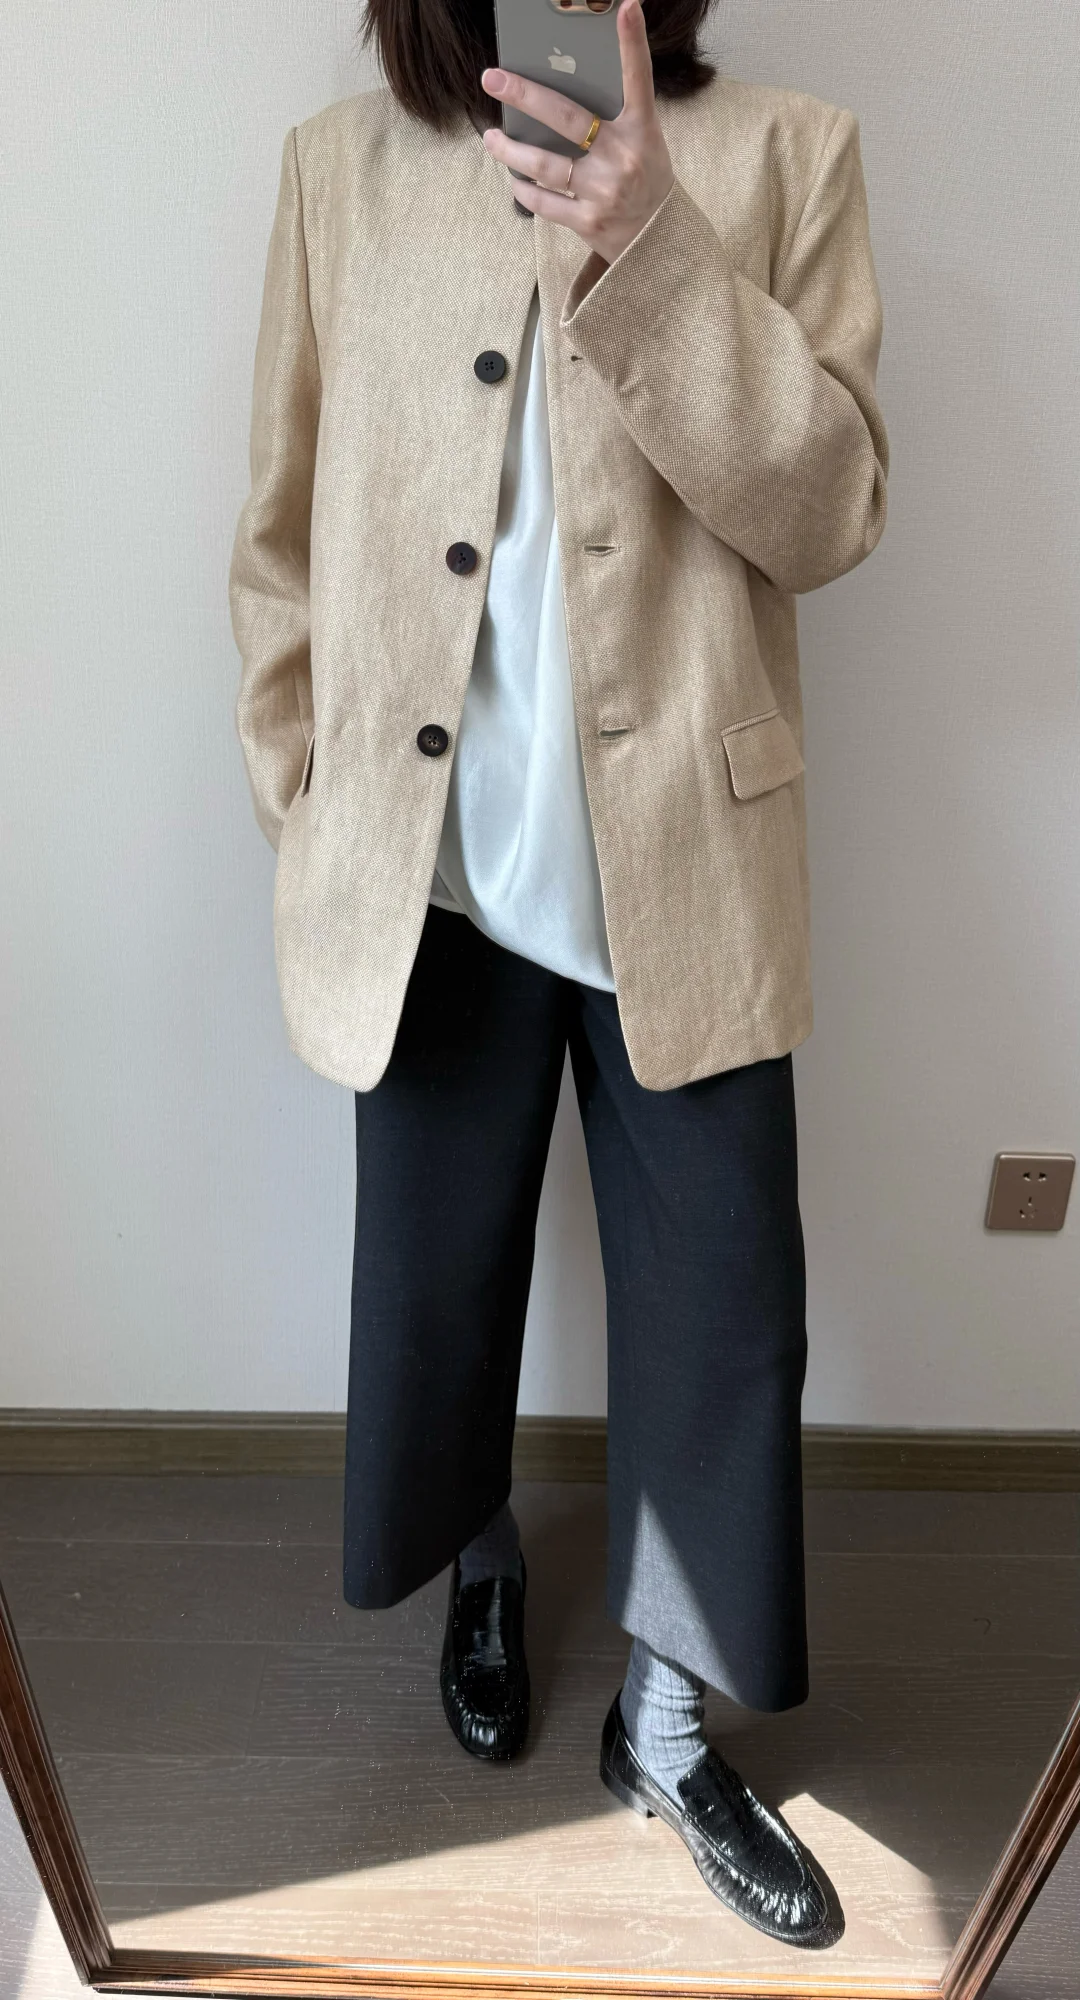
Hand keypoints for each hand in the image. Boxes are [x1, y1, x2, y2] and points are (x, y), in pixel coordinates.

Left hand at [480, 0, 674, 265]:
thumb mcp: (643, 143)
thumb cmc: (645, 181)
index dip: (633, 44)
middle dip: (525, 95)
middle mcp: (621, 158)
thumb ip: (611, 119)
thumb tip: (557, 97)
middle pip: (566, 118)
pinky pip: (545, 202)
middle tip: (492, 78)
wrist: (659, 243)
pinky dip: (525, 191)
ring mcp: (603, 192)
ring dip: (510, 151)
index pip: (638, 80)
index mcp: (640, 131)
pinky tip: (514, 180)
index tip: (626, 8)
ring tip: (490, 138)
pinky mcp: (588, 221)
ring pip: (545, 166)